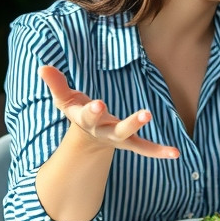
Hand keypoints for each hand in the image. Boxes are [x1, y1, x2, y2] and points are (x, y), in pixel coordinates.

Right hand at [39, 66, 178, 158]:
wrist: (87, 135)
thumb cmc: (78, 110)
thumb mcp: (65, 99)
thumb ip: (56, 84)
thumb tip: (43, 67)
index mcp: (86, 120)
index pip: (89, 115)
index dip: (93, 110)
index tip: (98, 104)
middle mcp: (103, 131)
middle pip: (116, 130)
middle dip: (128, 123)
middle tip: (143, 115)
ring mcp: (118, 138)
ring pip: (131, 137)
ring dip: (142, 127)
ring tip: (152, 116)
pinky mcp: (130, 142)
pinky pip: (146, 149)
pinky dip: (159, 152)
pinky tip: (176, 153)